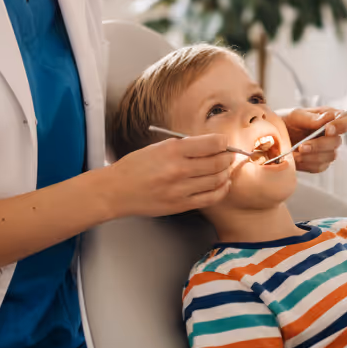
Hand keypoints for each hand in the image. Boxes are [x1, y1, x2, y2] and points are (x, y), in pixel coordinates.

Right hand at [104, 133, 234, 217]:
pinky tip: (223, 185)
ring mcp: (180, 189)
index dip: (224, 142)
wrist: (117, 191)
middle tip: (229, 155)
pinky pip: (210, 198)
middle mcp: (178, 169)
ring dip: (226, 173)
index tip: (225, 142)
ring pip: (217, 180)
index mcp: (172, 150)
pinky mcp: (180, 205)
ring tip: (225, 168)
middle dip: (228, 157)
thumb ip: (184, 146)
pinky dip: (222, 190)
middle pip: (218, 162)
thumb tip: (210, 145)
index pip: (212, 144)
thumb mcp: (158, 147)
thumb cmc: (135, 167)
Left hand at [279, 106, 346, 173]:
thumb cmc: (286, 122)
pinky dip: (307, 164)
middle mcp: (331, 134)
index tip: (328, 129)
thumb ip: (310, 118)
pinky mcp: (319, 163)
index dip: (342, 125)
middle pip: (337, 142)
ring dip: (311, 156)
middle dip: (319, 145)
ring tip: (295, 153)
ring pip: (329, 156)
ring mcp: (326, 150)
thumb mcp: (295, 116)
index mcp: (329, 118)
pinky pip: (319, 167)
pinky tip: (296, 159)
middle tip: (302, 146)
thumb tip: (327, 119)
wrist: (272, 138)